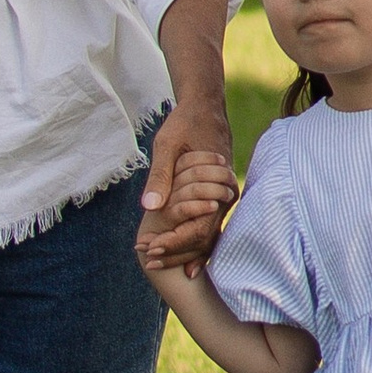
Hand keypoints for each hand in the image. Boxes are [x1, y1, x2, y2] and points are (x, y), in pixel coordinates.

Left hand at [140, 94, 234, 268]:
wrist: (205, 109)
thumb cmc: (185, 124)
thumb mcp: (166, 146)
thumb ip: (159, 176)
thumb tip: (149, 207)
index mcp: (213, 188)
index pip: (196, 231)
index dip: (173, 244)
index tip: (150, 251)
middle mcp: (223, 199)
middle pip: (203, 241)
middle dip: (175, 254)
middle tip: (148, 263)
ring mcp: (222, 201)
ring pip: (206, 238)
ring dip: (182, 252)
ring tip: (155, 263)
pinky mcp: (217, 199)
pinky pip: (207, 227)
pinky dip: (191, 242)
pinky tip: (177, 258)